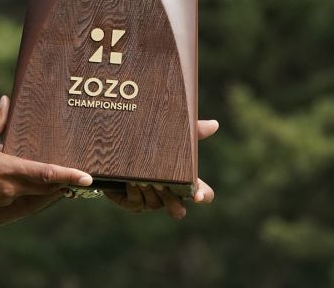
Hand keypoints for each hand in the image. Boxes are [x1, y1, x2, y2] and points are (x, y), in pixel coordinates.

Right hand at [0, 96, 92, 214]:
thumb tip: (7, 100)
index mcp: (8, 169)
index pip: (45, 173)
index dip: (68, 175)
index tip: (86, 177)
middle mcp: (12, 187)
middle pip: (48, 186)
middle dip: (67, 183)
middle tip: (86, 178)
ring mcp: (8, 197)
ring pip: (38, 192)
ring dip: (53, 186)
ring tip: (69, 179)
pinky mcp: (4, 203)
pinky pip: (25, 194)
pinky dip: (35, 187)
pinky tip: (39, 180)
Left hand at [103, 119, 218, 219]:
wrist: (119, 147)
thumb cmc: (151, 142)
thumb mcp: (171, 136)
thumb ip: (193, 131)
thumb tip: (215, 124)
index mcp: (183, 181)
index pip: (202, 193)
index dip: (203, 196)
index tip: (198, 196)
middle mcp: (169, 194)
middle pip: (178, 208)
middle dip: (171, 200)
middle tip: (162, 186)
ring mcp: (152, 200)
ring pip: (156, 204)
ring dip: (149, 191)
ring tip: (141, 178)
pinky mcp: (134, 203)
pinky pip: (137, 202)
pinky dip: (134, 192)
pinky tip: (130, 182)